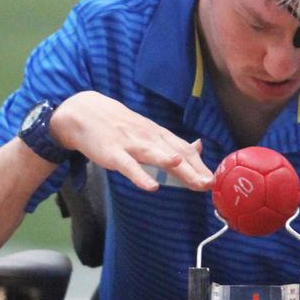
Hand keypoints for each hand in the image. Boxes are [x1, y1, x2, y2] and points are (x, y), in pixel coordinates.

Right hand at [50, 91, 212, 191]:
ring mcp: (131, 145)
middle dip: (195, 170)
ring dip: (175, 165)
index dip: (201, 165)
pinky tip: (151, 187)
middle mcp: (149, 138)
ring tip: (191, 177)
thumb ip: (172, 143)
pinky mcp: (114, 154)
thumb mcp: (148, 131)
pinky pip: (129, 167)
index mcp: (159, 135)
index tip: (215, 179)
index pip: (185, 149)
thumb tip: (198, 148)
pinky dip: (140, 176)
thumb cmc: (120, 126)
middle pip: (176, 154)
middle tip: (210, 184)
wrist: (85, 112)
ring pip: (156, 156)